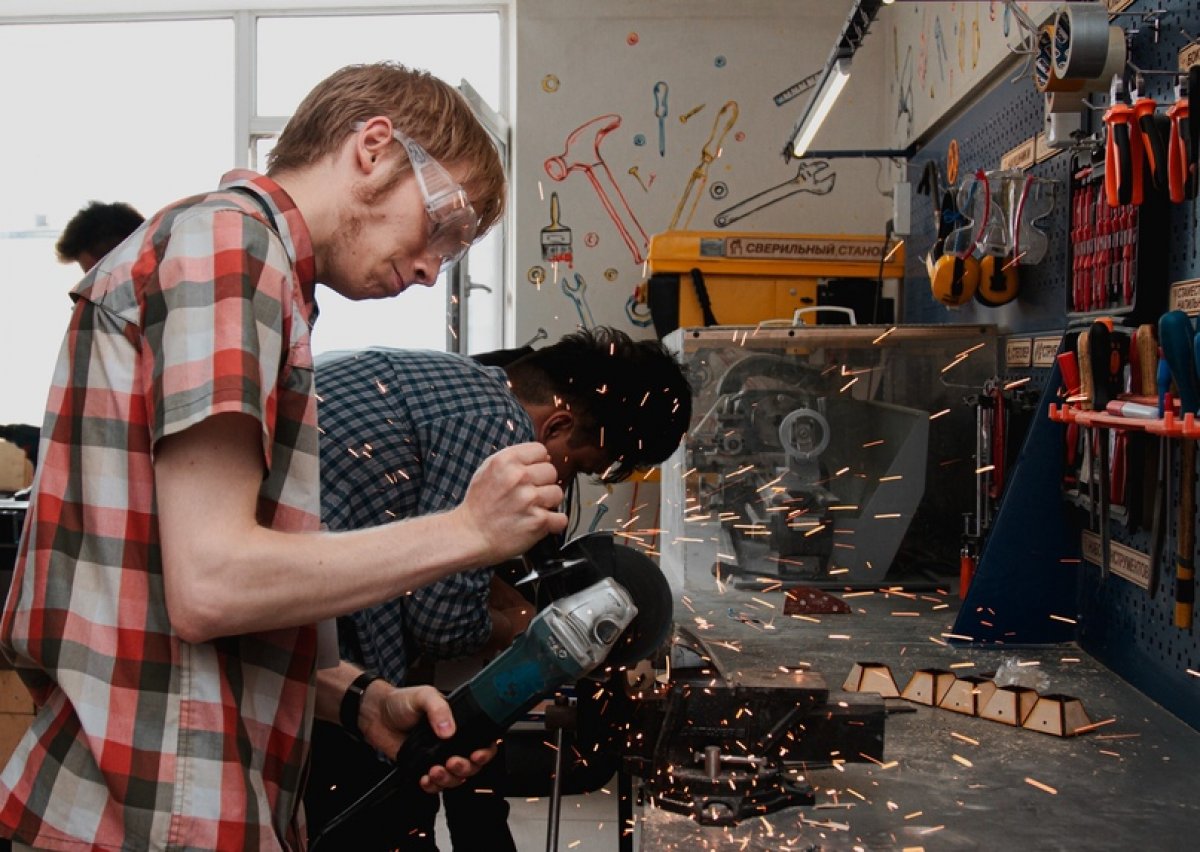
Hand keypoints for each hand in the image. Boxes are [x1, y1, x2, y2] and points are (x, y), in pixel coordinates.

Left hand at [361, 683, 496, 793]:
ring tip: (435, 771)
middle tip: (453, 762)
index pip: (481, 741)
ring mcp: (437, 756)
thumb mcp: (424, 696)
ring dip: (448, 779)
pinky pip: (435, 785)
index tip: (476, 755)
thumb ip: (439, 709)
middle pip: (471, 764)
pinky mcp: (423, 767)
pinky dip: (433, 786)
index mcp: (458, 723)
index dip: (484, 751)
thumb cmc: (401, 701)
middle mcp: (451, 742)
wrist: (376, 715)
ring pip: (455, 778)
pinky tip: (426, 779)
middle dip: (465, 768)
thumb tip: (449, 730)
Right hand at [455, 443, 566, 564]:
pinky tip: (539, 523)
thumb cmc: (479, 505)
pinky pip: (561, 518)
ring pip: (558, 494)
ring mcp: (530, 499)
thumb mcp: (488, 470)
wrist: (470, 535)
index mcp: (506, 461)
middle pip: (552, 472)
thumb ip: (513, 460)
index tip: (531, 474)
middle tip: (529, 495)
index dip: (538, 463)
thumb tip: (544, 457)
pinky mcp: (538, 521)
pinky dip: (553, 524)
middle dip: (543, 484)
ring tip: (532, 509)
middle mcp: (519, 477)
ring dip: (548, 503)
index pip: (541, 451)